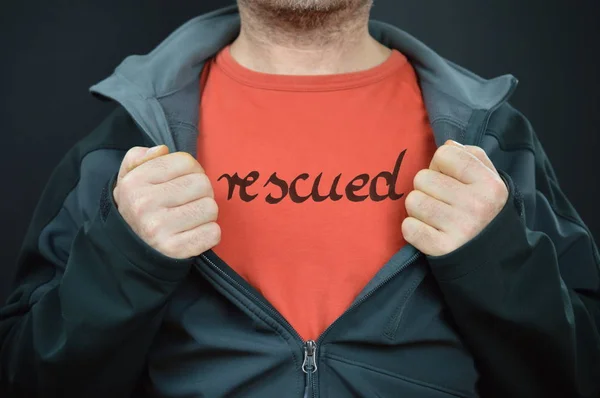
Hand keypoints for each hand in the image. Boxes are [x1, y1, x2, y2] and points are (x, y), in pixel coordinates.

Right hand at [113, 145, 220, 258]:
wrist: (129, 253)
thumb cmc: (137, 210)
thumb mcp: (127, 180)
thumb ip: (139, 158)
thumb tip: (162, 150)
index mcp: (135, 182)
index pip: (186, 161)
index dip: (192, 170)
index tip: (184, 181)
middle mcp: (145, 204)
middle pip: (202, 183)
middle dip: (201, 192)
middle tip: (189, 202)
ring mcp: (159, 228)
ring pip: (211, 208)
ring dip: (205, 214)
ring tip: (190, 218)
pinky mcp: (175, 249)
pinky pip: (213, 233)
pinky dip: (208, 234)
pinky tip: (193, 234)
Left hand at [402, 140, 508, 256]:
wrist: (493, 259)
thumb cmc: (485, 213)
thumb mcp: (490, 182)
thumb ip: (471, 157)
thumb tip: (448, 144)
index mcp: (489, 184)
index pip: (444, 154)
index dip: (440, 164)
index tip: (449, 178)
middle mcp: (476, 205)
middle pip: (422, 177)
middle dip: (427, 188)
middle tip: (441, 201)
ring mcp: (459, 228)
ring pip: (412, 201)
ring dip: (418, 208)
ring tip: (435, 217)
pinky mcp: (441, 249)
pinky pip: (408, 227)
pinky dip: (413, 229)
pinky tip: (429, 232)